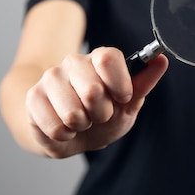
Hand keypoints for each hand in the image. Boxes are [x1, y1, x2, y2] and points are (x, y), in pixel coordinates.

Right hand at [25, 46, 167, 157]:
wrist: (70, 132)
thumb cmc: (102, 115)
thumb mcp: (128, 103)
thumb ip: (144, 82)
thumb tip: (161, 60)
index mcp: (99, 58)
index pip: (108, 58)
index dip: (119, 85)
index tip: (123, 98)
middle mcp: (74, 62)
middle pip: (92, 91)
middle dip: (101, 113)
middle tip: (99, 114)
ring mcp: (50, 78)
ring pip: (73, 113)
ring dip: (82, 126)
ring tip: (82, 121)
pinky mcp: (33, 98)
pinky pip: (55, 127)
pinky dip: (65, 136)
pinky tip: (65, 128)